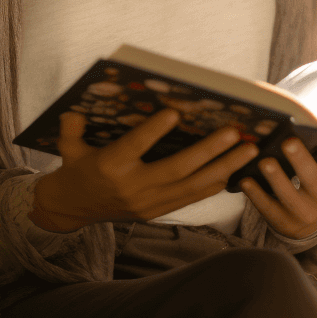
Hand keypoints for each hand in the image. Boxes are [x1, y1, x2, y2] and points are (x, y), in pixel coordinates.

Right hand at [29, 109, 258, 231]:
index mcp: (110, 166)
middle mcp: (133, 187)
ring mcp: (149, 203)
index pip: (135, 147)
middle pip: (177, 169)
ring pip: (193, 186)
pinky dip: (216, 183)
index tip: (174, 113)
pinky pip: (193, 197)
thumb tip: (74, 106)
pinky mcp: (158, 211)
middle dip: (209, 151)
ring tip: (250, 150)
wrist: (72, 210)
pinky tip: (237, 169)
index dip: (153, 131)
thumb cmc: (74, 168)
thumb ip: (71, 127)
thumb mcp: (67, 147)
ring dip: (224, 167)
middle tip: (234, 133)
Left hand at [239, 133, 316, 239]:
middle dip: (301, 161)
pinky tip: (245, 180)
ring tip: (265, 161)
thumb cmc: (310, 180)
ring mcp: (303, 213)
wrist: (303, 223)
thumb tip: (306, 120)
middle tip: (288, 142)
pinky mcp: (282, 222)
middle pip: (314, 180)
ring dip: (277, 179)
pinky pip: (268, 208)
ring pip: (290, 196)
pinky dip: (256, 194)